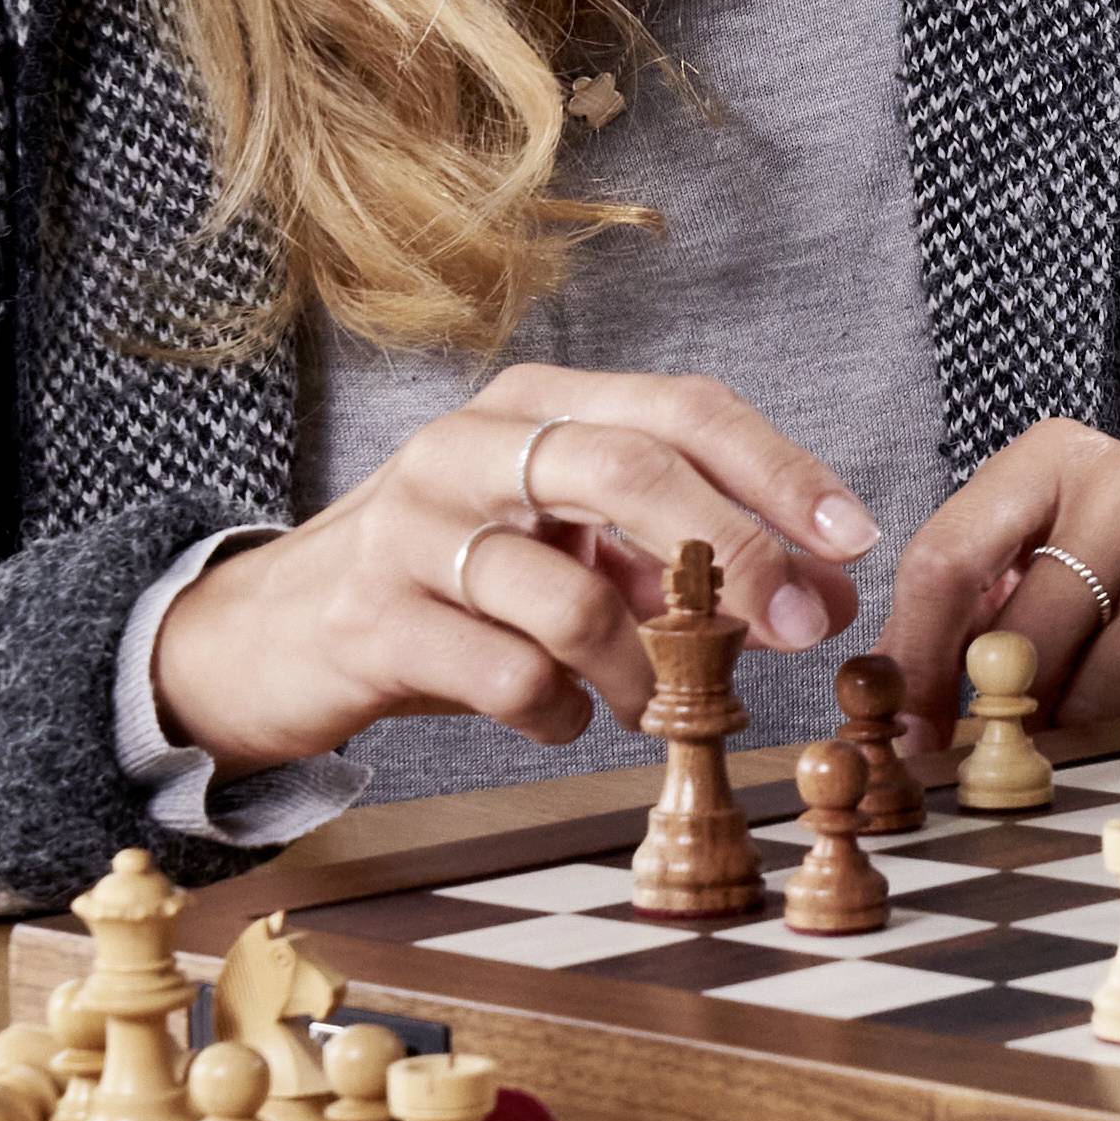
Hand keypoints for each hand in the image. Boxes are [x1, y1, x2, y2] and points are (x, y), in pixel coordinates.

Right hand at [146, 364, 885, 773]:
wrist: (267, 634)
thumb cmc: (447, 581)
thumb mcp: (564, 547)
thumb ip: (678, 557)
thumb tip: (819, 591)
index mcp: (534, 404)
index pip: (681, 408)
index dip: (778, 471)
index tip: (852, 537)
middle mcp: (472, 447)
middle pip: (631, 470)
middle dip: (738, 554)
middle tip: (801, 629)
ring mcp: (412, 529)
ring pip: (569, 595)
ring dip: (640, 669)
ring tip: (646, 701)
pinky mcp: (371, 621)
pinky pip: (507, 677)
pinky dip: (557, 714)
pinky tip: (553, 716)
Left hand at [867, 419, 1119, 743]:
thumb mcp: (1058, 548)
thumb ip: (973, 603)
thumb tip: (886, 702)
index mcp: (1060, 457)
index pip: (947, 561)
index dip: (910, 660)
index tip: (900, 728)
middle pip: (1014, 647)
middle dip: (996, 718)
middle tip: (996, 754)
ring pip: (1080, 699)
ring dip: (1072, 735)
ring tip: (1101, 711)